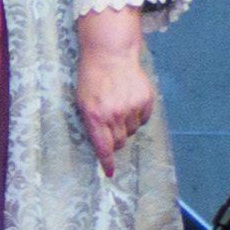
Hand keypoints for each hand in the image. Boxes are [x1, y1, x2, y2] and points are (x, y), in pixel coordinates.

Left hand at [75, 10, 158, 175]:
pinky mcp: (146, 100)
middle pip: (120, 141)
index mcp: (95, 116)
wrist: (110, 56)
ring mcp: (131, 107)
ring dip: (126, 125)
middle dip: (116, 139)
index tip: (109, 173)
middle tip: (111, 125)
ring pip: (132, 130)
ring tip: (119, 107)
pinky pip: (144, 119)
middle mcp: (114, 114)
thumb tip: (106, 145)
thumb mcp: (82, 102)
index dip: (107, 162)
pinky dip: (138, 115)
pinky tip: (130, 101)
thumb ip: (92, 124)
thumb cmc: (91, 80)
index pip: (103, 147)